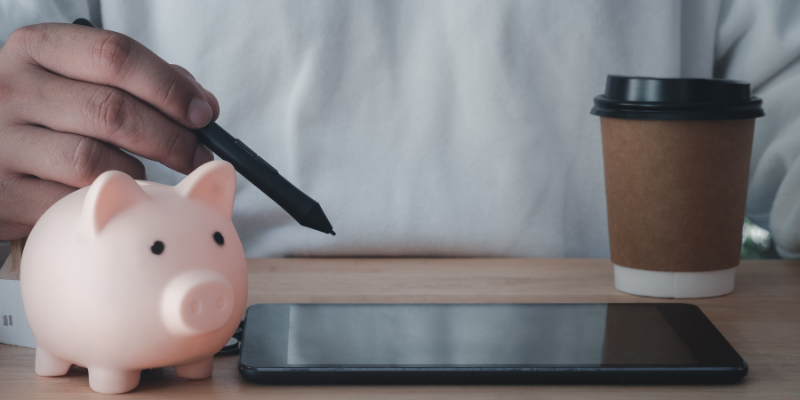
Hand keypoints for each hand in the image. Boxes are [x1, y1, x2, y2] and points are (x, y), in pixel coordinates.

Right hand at [0, 23, 219, 239]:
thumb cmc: (51, 115)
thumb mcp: (84, 80)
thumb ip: (145, 83)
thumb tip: (203, 106)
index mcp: (37, 49)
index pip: (115, 55)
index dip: (169, 86)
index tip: (203, 114)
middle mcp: (11, 90)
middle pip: (113, 111)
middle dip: (171, 138)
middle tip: (197, 156)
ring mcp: (2, 144)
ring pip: (94, 161)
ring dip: (139, 172)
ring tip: (151, 174)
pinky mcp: (3, 195)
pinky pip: (74, 202)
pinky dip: (108, 202)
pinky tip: (117, 195)